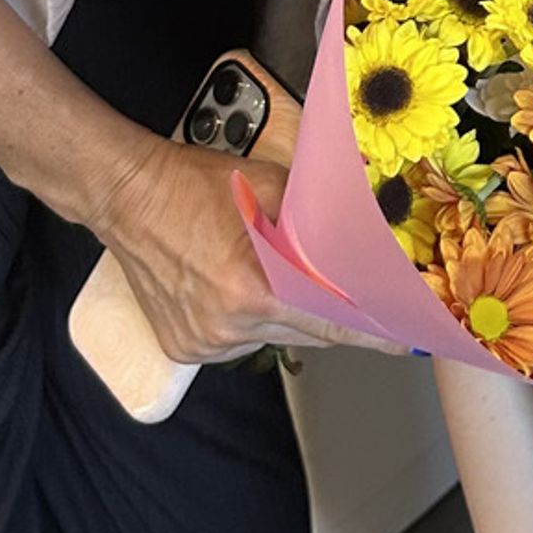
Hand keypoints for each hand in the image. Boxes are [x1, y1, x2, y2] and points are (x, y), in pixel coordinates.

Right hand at [95, 134, 381, 365]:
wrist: (127, 195)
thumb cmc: (194, 185)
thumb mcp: (273, 190)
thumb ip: (316, 225)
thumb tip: (361, 241)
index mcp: (255, 289)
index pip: (331, 324)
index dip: (373, 332)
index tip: (404, 340)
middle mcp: (230, 325)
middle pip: (307, 334)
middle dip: (332, 315)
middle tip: (353, 296)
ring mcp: (205, 342)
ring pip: (273, 337)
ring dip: (286, 313)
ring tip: (266, 271)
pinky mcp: (185, 347)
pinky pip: (239, 341)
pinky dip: (249, 320)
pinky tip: (235, 284)